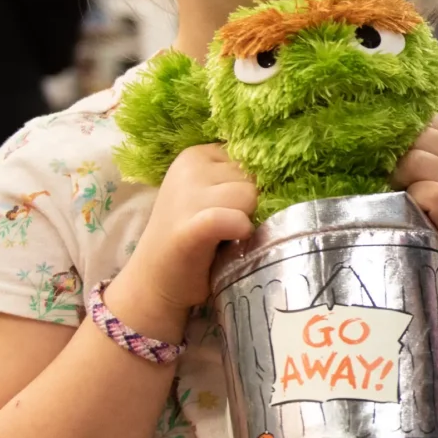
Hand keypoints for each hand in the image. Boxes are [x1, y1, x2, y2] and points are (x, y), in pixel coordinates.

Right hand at [116, 143, 257, 329]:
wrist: (154, 281)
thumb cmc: (191, 237)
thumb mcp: (210, 193)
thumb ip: (236, 178)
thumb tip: (283, 172)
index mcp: (195, 155)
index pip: (250, 158)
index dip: (250, 186)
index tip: (230, 207)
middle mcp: (189, 168)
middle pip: (252, 177)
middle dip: (248, 204)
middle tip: (225, 227)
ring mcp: (187, 197)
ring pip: (250, 196)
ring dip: (246, 220)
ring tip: (224, 237)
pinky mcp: (190, 228)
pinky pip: (234, 219)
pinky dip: (240, 230)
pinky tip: (230, 241)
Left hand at [396, 124, 437, 281]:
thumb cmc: (427, 218)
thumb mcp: (421, 177)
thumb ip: (406, 151)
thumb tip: (362, 129)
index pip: (425, 117)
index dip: (401, 131)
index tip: (389, 152)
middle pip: (417, 135)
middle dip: (394, 155)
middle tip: (388, 183)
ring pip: (417, 159)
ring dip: (398, 178)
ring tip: (396, 198)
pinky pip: (430, 192)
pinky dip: (414, 200)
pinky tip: (411, 212)